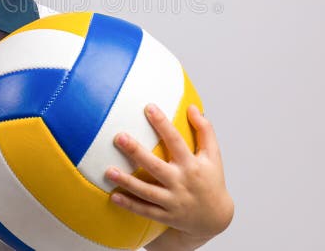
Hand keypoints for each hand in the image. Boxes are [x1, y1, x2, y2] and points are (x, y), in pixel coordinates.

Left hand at [106, 103, 233, 248]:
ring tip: (108, 171)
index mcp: (192, 165)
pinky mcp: (166, 216)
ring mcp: (173, 201)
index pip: (175, 140)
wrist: (216, 217)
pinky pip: (145, 211)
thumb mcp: (213, 155)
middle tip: (119, 137)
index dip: (162, 123)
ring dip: (127, 182)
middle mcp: (181, 182)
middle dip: (136, 152)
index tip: (148, 107)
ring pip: (147, 191)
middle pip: (155, 166)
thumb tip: (192, 107)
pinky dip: (130, 205)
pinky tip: (113, 197)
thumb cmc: (212, 180)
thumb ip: (205, 130)